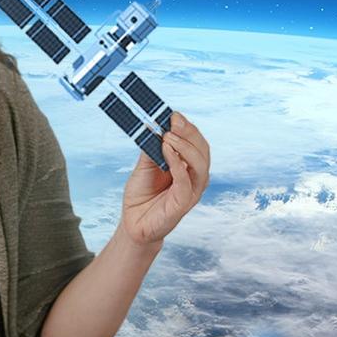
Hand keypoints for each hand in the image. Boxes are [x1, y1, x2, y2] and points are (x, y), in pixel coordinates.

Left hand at [119, 111, 209, 245]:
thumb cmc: (142, 194)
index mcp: (188, 166)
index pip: (196, 142)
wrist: (133, 222)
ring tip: (167, 136)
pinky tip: (166, 151)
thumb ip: (151, 148)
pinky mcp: (183, 203)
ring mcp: (191, 190)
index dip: (187, 127)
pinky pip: (186, 181)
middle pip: (202, 150)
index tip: (173, 114)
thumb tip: (152, 125)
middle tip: (172, 121)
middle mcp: (194, 177)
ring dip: (185, 146)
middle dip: (189, 132)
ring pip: (200, 164)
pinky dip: (178, 163)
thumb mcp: (144, 165)